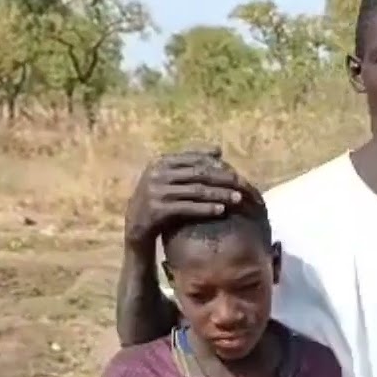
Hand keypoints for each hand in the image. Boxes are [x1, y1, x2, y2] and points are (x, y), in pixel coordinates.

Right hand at [122, 147, 259, 250]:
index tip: (235, 171)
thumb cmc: (158, 200)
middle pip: (198, 173)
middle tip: (241, 185)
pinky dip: (206, 209)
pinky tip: (220, 210)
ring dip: (219, 194)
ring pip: (196, 190)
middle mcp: (157, 173)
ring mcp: (156, 191)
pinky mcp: (157, 209)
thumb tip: (218, 150)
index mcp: (161, 162)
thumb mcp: (169, 179)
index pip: (194, 158)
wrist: (135, 226)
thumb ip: (190, 165)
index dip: (216, 164)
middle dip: (222, 179)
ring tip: (237, 199)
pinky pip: (188, 207)